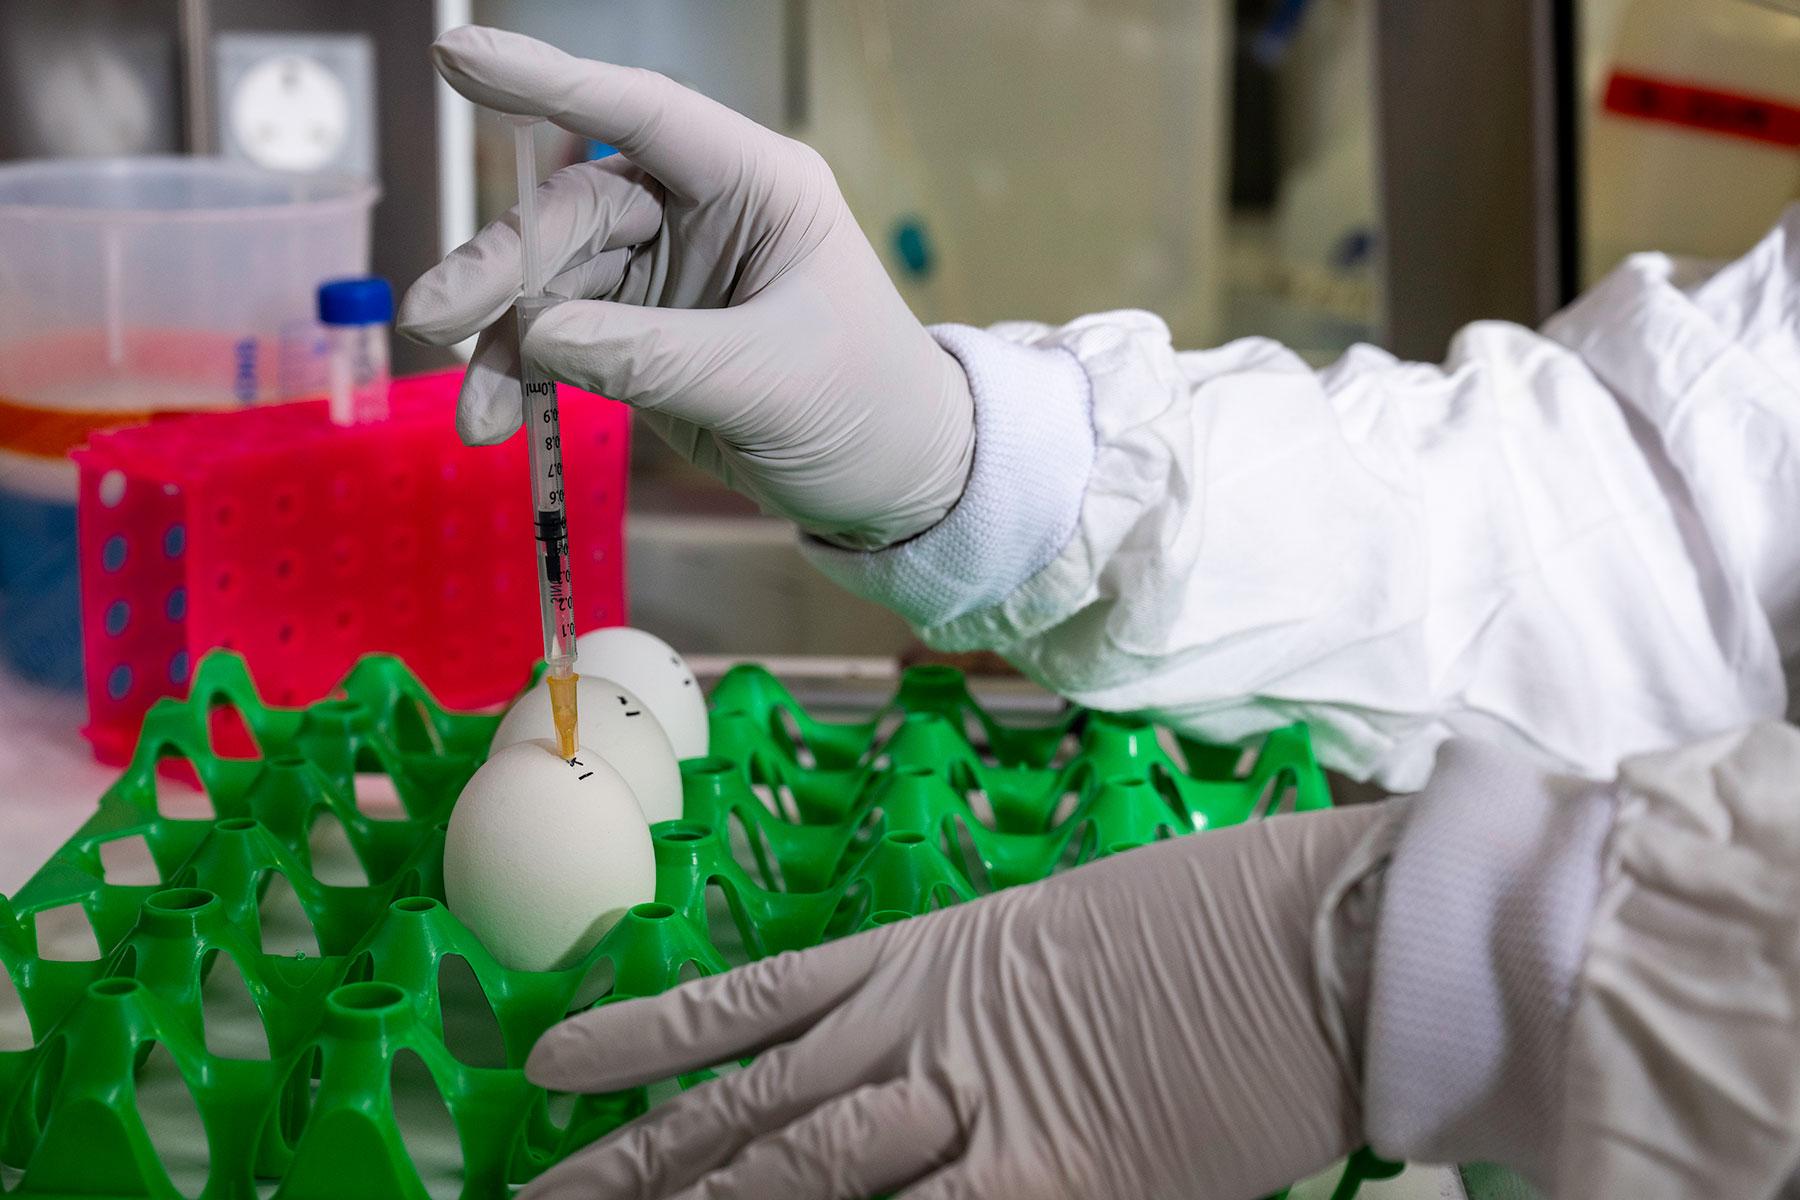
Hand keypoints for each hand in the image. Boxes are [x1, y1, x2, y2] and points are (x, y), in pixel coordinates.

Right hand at [397, 26, 975, 550]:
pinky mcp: (643, 333)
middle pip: (577, 212)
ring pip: (553, 281)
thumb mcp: (768, 381)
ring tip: (470, 410)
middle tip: (433, 319)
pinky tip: (491, 418)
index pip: (643, 113)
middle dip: (503, 267)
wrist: (897, 480)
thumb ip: (653, 356)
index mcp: (758, 185)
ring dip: (502, 339)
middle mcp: (703, 212)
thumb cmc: (869, 407)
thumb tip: (536, 334)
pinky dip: (522, 376)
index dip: (550, 82)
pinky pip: (560, 339)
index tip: (458, 57)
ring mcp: (667, 273)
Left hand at [520, 805, 1385, 1199]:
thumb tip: (931, 1059)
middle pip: (736, 1109)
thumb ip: (989, 998)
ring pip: (780, 1166)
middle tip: (525, 1196)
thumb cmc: (1214, 916)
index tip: (557, 1067)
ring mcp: (963, 1105)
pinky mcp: (1040, 1173)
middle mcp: (910, 1030)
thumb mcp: (1077, 938)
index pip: (744, 1006)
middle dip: (627, 1161)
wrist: (1311, 936)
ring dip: (674, 1197)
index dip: (643, 1037)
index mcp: (921, 955)